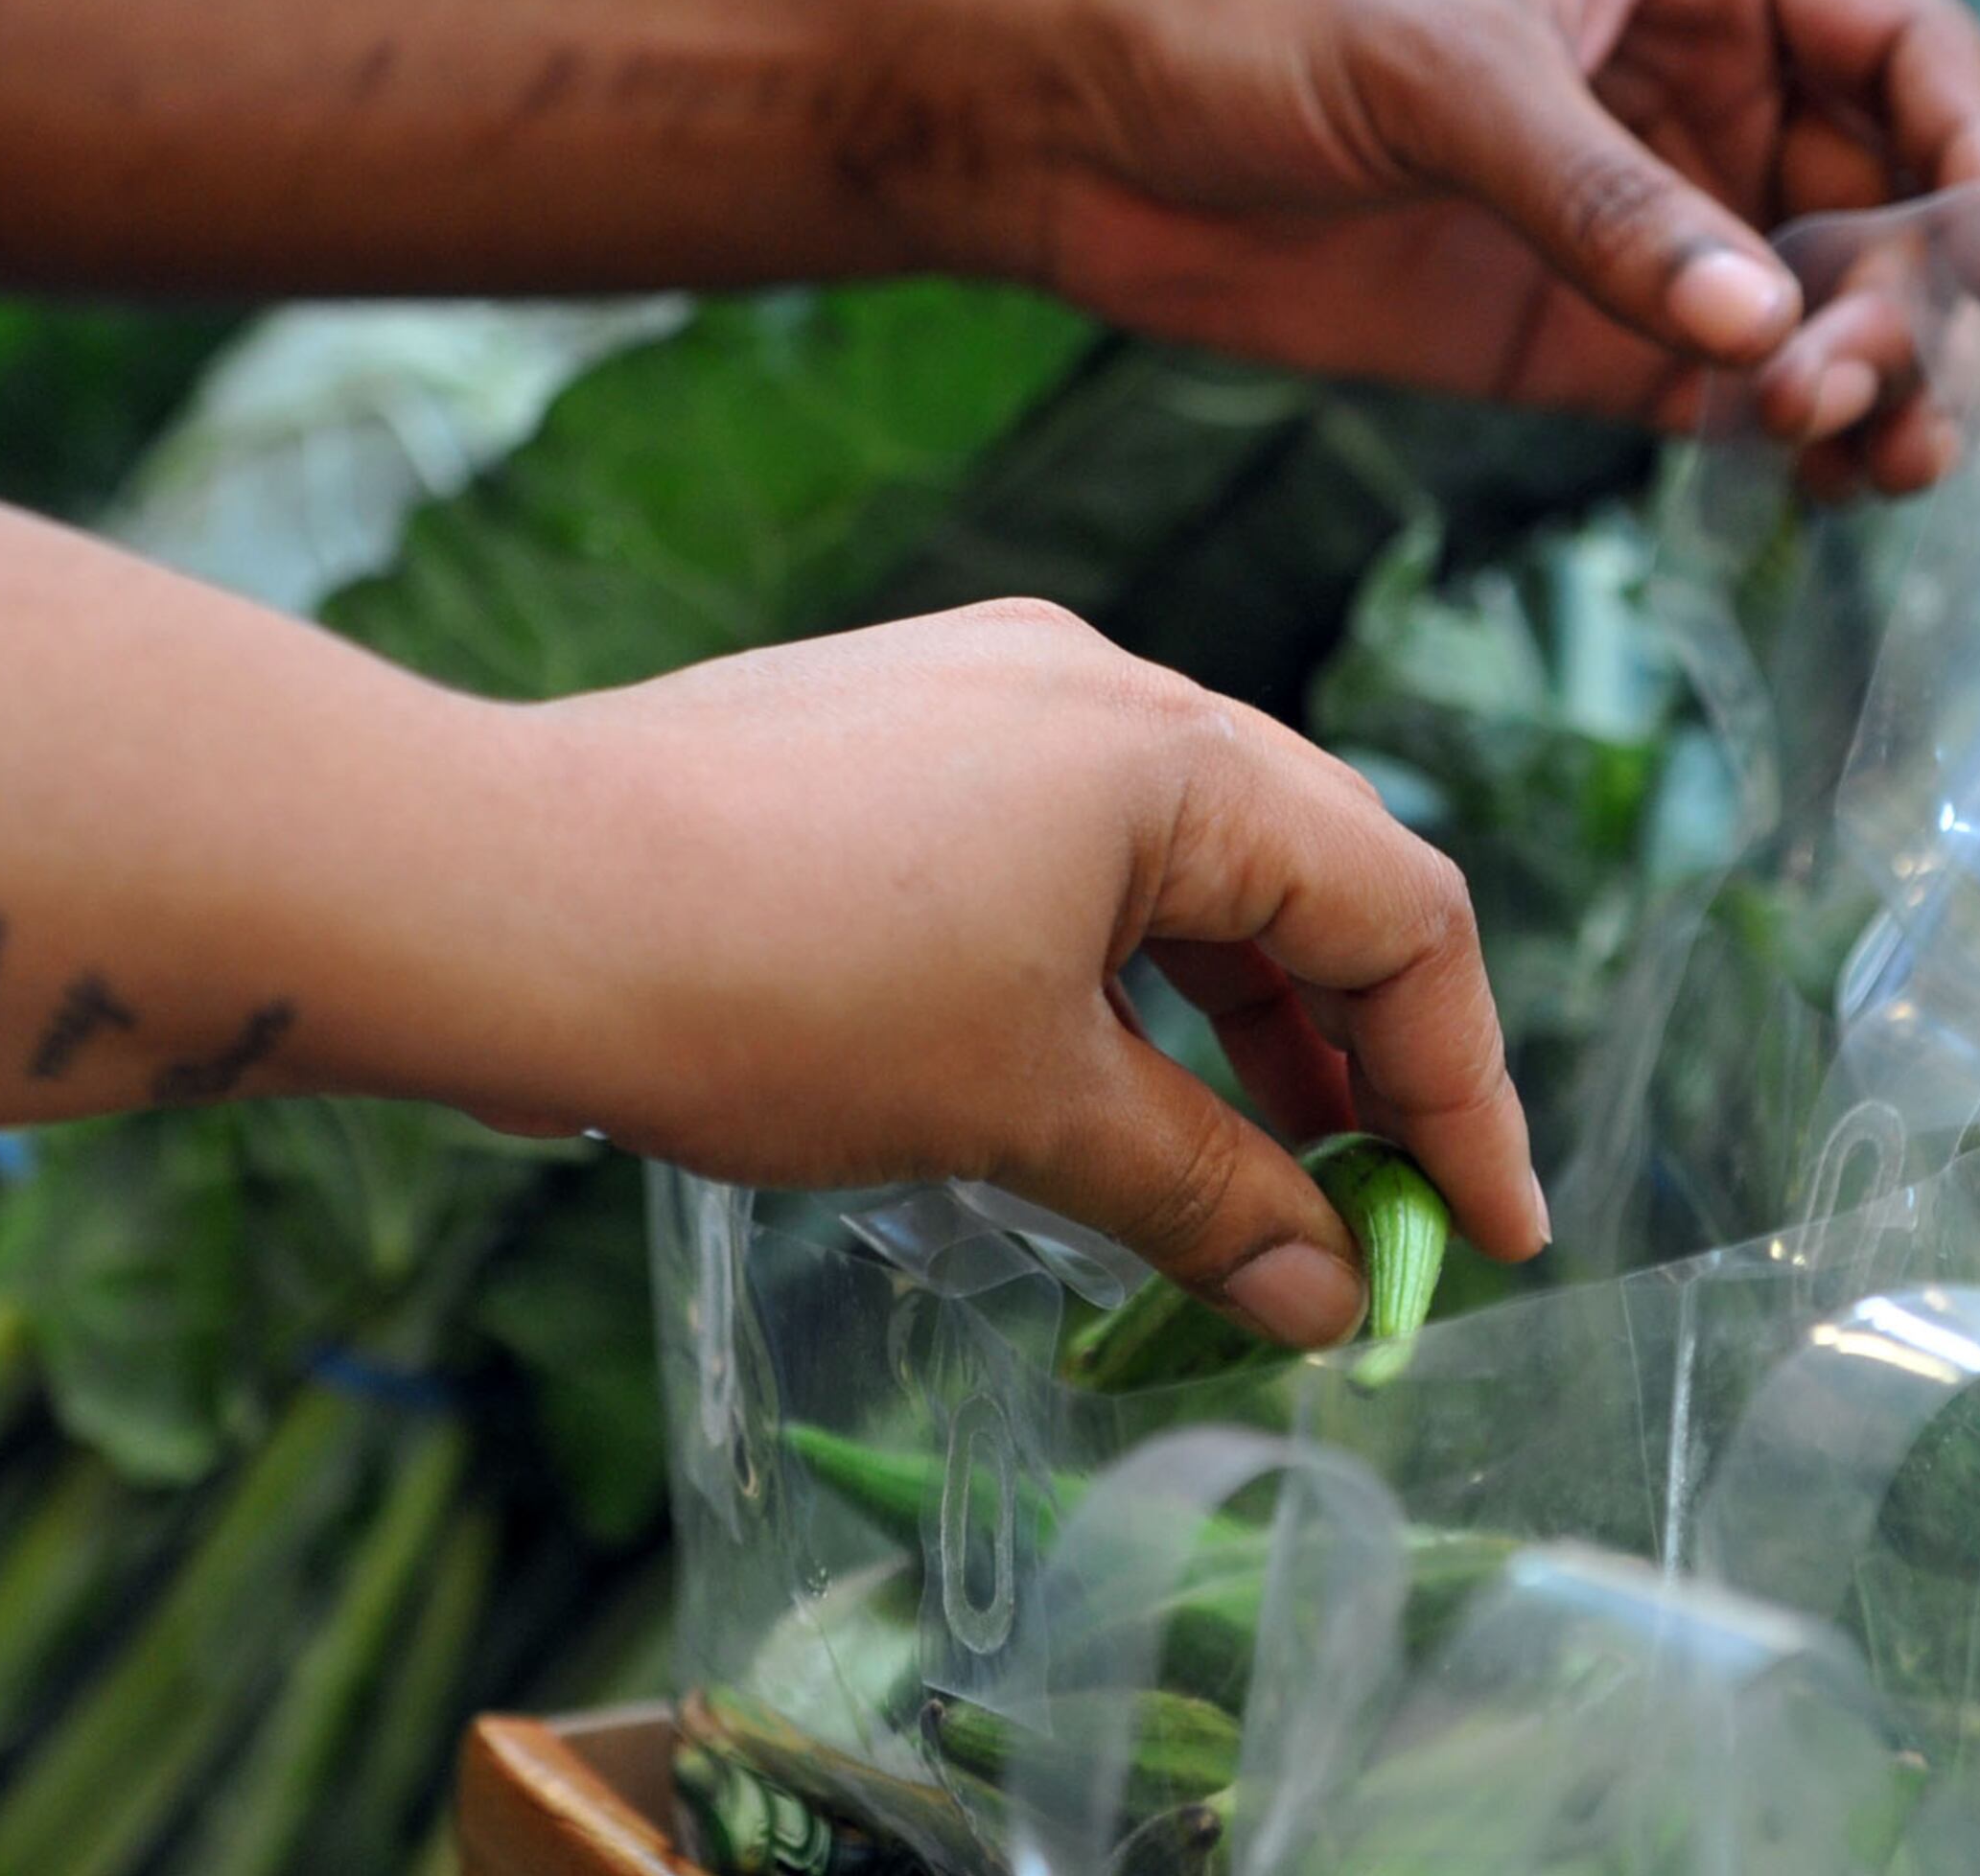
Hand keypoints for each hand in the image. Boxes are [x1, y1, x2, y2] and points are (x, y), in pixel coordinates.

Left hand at [489, 601, 1546, 1345]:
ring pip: (1183, 865)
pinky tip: (1100, 1085)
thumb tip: (1324, 1297)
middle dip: (1360, 1058)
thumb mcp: (1022, 1109)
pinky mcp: (894, 726)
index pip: (1399, 913)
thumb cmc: (774, 983)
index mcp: (1170, 749)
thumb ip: (1204, 1197)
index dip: (1463, 1090)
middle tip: (1378, 1224)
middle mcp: (1098, 682)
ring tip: (1253, 1181)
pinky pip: (1071, 849)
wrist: (497, 892)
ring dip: (1238, 1025)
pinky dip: (1122, 977)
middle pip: (1307, 871)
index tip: (1482, 1241)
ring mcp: (986, 688)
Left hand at [1002, 0, 1979, 493]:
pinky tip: (1799, 488)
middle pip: (1885, 202)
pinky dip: (1775, 441)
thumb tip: (1766, 335)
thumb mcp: (1441, 78)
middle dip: (1910, 304)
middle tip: (1862, 401)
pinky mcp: (1576, 330)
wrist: (1075, 121)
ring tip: (1867, 467)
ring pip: (1822, 311)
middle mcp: (1698, 83)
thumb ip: (1603, 205)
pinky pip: (1722, 392)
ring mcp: (1646, 215)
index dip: (1973, 153)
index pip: (1904, 48)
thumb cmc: (1251, 17)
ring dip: (1868, 386)